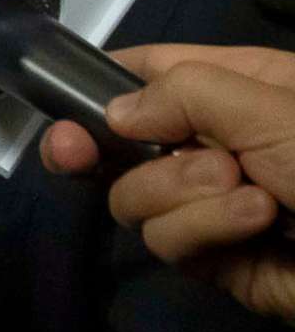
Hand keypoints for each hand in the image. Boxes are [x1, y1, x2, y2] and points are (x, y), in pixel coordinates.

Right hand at [39, 43, 294, 321]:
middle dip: (109, 146)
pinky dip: (201, 231)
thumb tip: (115, 113)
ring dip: (181, 194)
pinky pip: (166, 241)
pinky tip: (253, 225)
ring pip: (136, 196)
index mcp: (241, 88)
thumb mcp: (271, 105)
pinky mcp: (215, 259)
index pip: (153, 73)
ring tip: (247, 196)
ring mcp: (213, 204)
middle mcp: (219, 143)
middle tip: (74, 150)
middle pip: (122, 140)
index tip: (60, 96)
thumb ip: (183, 94)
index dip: (103, 82)